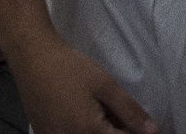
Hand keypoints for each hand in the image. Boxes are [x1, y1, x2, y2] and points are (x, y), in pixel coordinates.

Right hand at [19, 40, 156, 133]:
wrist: (32, 59)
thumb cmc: (69, 68)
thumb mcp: (105, 85)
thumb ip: (130, 111)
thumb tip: (152, 131)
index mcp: (89, 132)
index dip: (136, 132)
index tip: (140, 123)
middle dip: (117, 130)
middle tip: (116, 111)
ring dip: (101, 130)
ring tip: (100, 109)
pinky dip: (83, 130)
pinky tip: (84, 112)